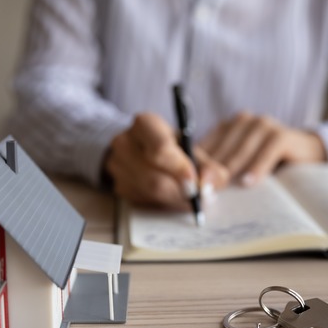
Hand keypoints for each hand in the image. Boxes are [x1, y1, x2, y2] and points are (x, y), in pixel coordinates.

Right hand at [104, 113, 229, 208]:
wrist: (143, 149)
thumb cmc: (172, 147)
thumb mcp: (193, 149)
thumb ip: (209, 167)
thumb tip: (207, 185)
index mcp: (145, 124)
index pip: (160, 149)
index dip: (180, 169)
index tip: (195, 181)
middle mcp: (125, 142)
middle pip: (154, 178)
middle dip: (180, 192)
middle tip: (198, 195)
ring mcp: (117, 166)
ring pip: (149, 193)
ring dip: (174, 199)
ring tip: (189, 195)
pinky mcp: (119, 186)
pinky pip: (143, 201)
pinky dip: (162, 203)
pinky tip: (171, 195)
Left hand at [200, 112, 325, 185]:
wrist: (307, 154)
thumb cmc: (267, 163)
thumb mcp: (242, 164)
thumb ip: (222, 170)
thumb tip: (198, 187)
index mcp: (228, 126)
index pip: (206, 145)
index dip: (197, 166)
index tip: (190, 185)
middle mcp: (243, 121)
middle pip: (220, 149)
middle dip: (210, 172)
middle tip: (201, 192)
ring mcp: (263, 125)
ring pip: (239, 151)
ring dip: (228, 172)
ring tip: (219, 190)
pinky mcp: (281, 134)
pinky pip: (266, 152)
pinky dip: (256, 168)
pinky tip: (248, 183)